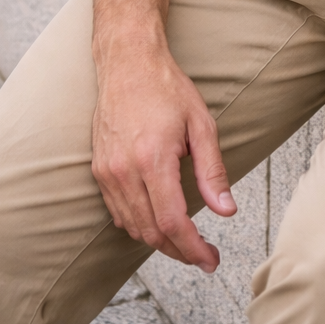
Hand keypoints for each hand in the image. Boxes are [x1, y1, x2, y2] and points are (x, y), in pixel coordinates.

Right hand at [91, 35, 236, 268]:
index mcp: (153, 160)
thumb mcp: (201, 124)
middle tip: (203, 255)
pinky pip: (117, 212)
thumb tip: (226, 211)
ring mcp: (107, 172)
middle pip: (151, 233)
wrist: (128, 63)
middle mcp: (125, 171)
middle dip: (179, 251)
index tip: (210, 260)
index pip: (173, 223)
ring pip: (132, 227)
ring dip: (159, 241)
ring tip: (185, 240)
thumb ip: (213, 171)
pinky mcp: (99, 170)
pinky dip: (138, 224)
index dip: (193, 250)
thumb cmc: (166, 88)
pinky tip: (157, 219)